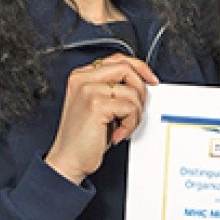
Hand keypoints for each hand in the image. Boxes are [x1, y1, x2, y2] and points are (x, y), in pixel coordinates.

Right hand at [45, 54, 157, 183]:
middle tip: (135, 112)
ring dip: (135, 115)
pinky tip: (117, 134)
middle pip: (127, 69)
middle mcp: (82, 79)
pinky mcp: (96, 104)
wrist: (68, 160)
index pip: (118, 59)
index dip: (139, 68)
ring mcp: (88, 90)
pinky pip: (130, 108)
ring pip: (132, 92)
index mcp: (82, 76)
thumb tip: (140, 83)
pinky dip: (130, 125)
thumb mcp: (97, 105)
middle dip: (140, 91)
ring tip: (122, 127)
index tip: (151, 80)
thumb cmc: (83, 137)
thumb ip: (112, 88)